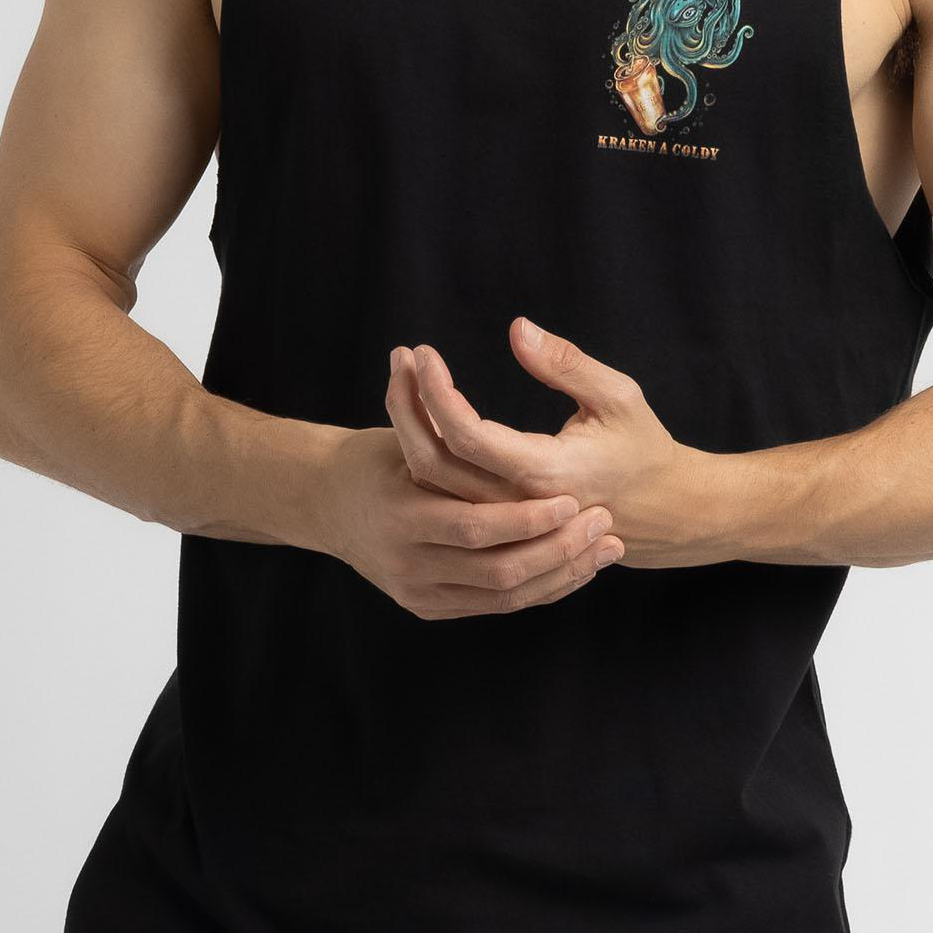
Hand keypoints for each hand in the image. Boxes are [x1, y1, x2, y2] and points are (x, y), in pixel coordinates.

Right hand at [321, 368, 623, 621]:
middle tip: (605, 522)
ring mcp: (418, 589)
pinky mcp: (430, 605)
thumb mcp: (397, 424)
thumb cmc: (370, 458)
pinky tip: (579, 565)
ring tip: (607, 543)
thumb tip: (513, 327)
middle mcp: (410, 559)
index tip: (573, 497)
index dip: (528, 516)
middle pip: (500, 567)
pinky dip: (541, 588)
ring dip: (561, 572)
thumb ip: (440, 398)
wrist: (325, 506)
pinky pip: (497, 604)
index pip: (478, 522)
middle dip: (558, 550)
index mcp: (404, 514)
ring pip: (506, 591)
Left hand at [401, 318, 695, 568]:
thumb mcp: (618, 396)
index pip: (467, 437)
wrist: (661, 512)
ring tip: (403, 376)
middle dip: (407, 405)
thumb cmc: (642, 447)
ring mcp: (504, 522)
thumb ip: (567, 364)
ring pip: (432, 484)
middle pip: (433, 464)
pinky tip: (421, 412)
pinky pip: (445, 494)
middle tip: (401, 357)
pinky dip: (424, 451)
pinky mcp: (498, 524)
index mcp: (545, 474)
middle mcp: (516, 505)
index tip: (424, 352)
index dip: (436, 392)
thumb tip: (516, 329)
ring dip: (409, 426)